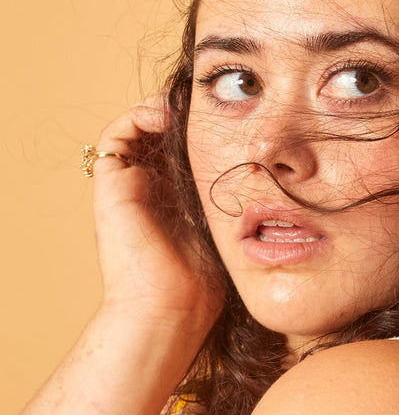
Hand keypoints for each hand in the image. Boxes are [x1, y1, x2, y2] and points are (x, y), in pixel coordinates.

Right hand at [90, 96, 224, 336]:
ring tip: (193, 106)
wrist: (171, 309)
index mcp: (171, 199)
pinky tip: (172, 116)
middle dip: (186, 113)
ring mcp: (126, 187)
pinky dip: (141, 115)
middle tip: (216, 105)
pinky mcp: (111, 187)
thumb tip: (272, 171)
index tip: (234, 117)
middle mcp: (146, 189)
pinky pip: (116, 135)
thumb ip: (235, 200)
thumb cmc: (205, 283)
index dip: (203, 128)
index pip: (182, 147)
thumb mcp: (228, 229)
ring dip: (163, 108)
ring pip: (138, 127)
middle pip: (160, 133)